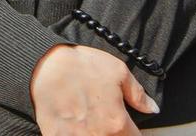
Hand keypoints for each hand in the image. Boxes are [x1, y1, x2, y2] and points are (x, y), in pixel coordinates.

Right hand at [30, 44, 157, 135]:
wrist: (44, 66)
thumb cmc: (79, 66)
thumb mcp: (117, 71)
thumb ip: (138, 94)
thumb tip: (152, 108)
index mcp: (117, 123)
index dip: (133, 133)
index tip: (129, 128)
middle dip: (114, 132)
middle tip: (106, 119)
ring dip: (96, 133)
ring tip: (91, 122)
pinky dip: (76, 134)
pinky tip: (76, 126)